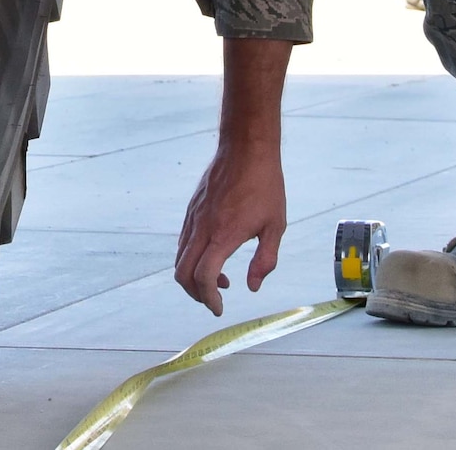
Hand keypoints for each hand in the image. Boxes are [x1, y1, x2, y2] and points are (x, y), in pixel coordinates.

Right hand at [175, 137, 286, 315]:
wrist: (246, 149)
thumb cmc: (265, 186)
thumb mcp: (275, 225)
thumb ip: (265, 260)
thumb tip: (252, 286)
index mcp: (223, 235)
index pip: (203, 277)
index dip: (209, 299)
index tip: (220, 308)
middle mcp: (202, 228)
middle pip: (182, 273)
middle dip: (195, 294)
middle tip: (214, 299)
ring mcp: (193, 218)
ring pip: (180, 257)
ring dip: (193, 276)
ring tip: (219, 278)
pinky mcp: (192, 209)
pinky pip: (183, 241)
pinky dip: (192, 258)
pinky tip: (214, 254)